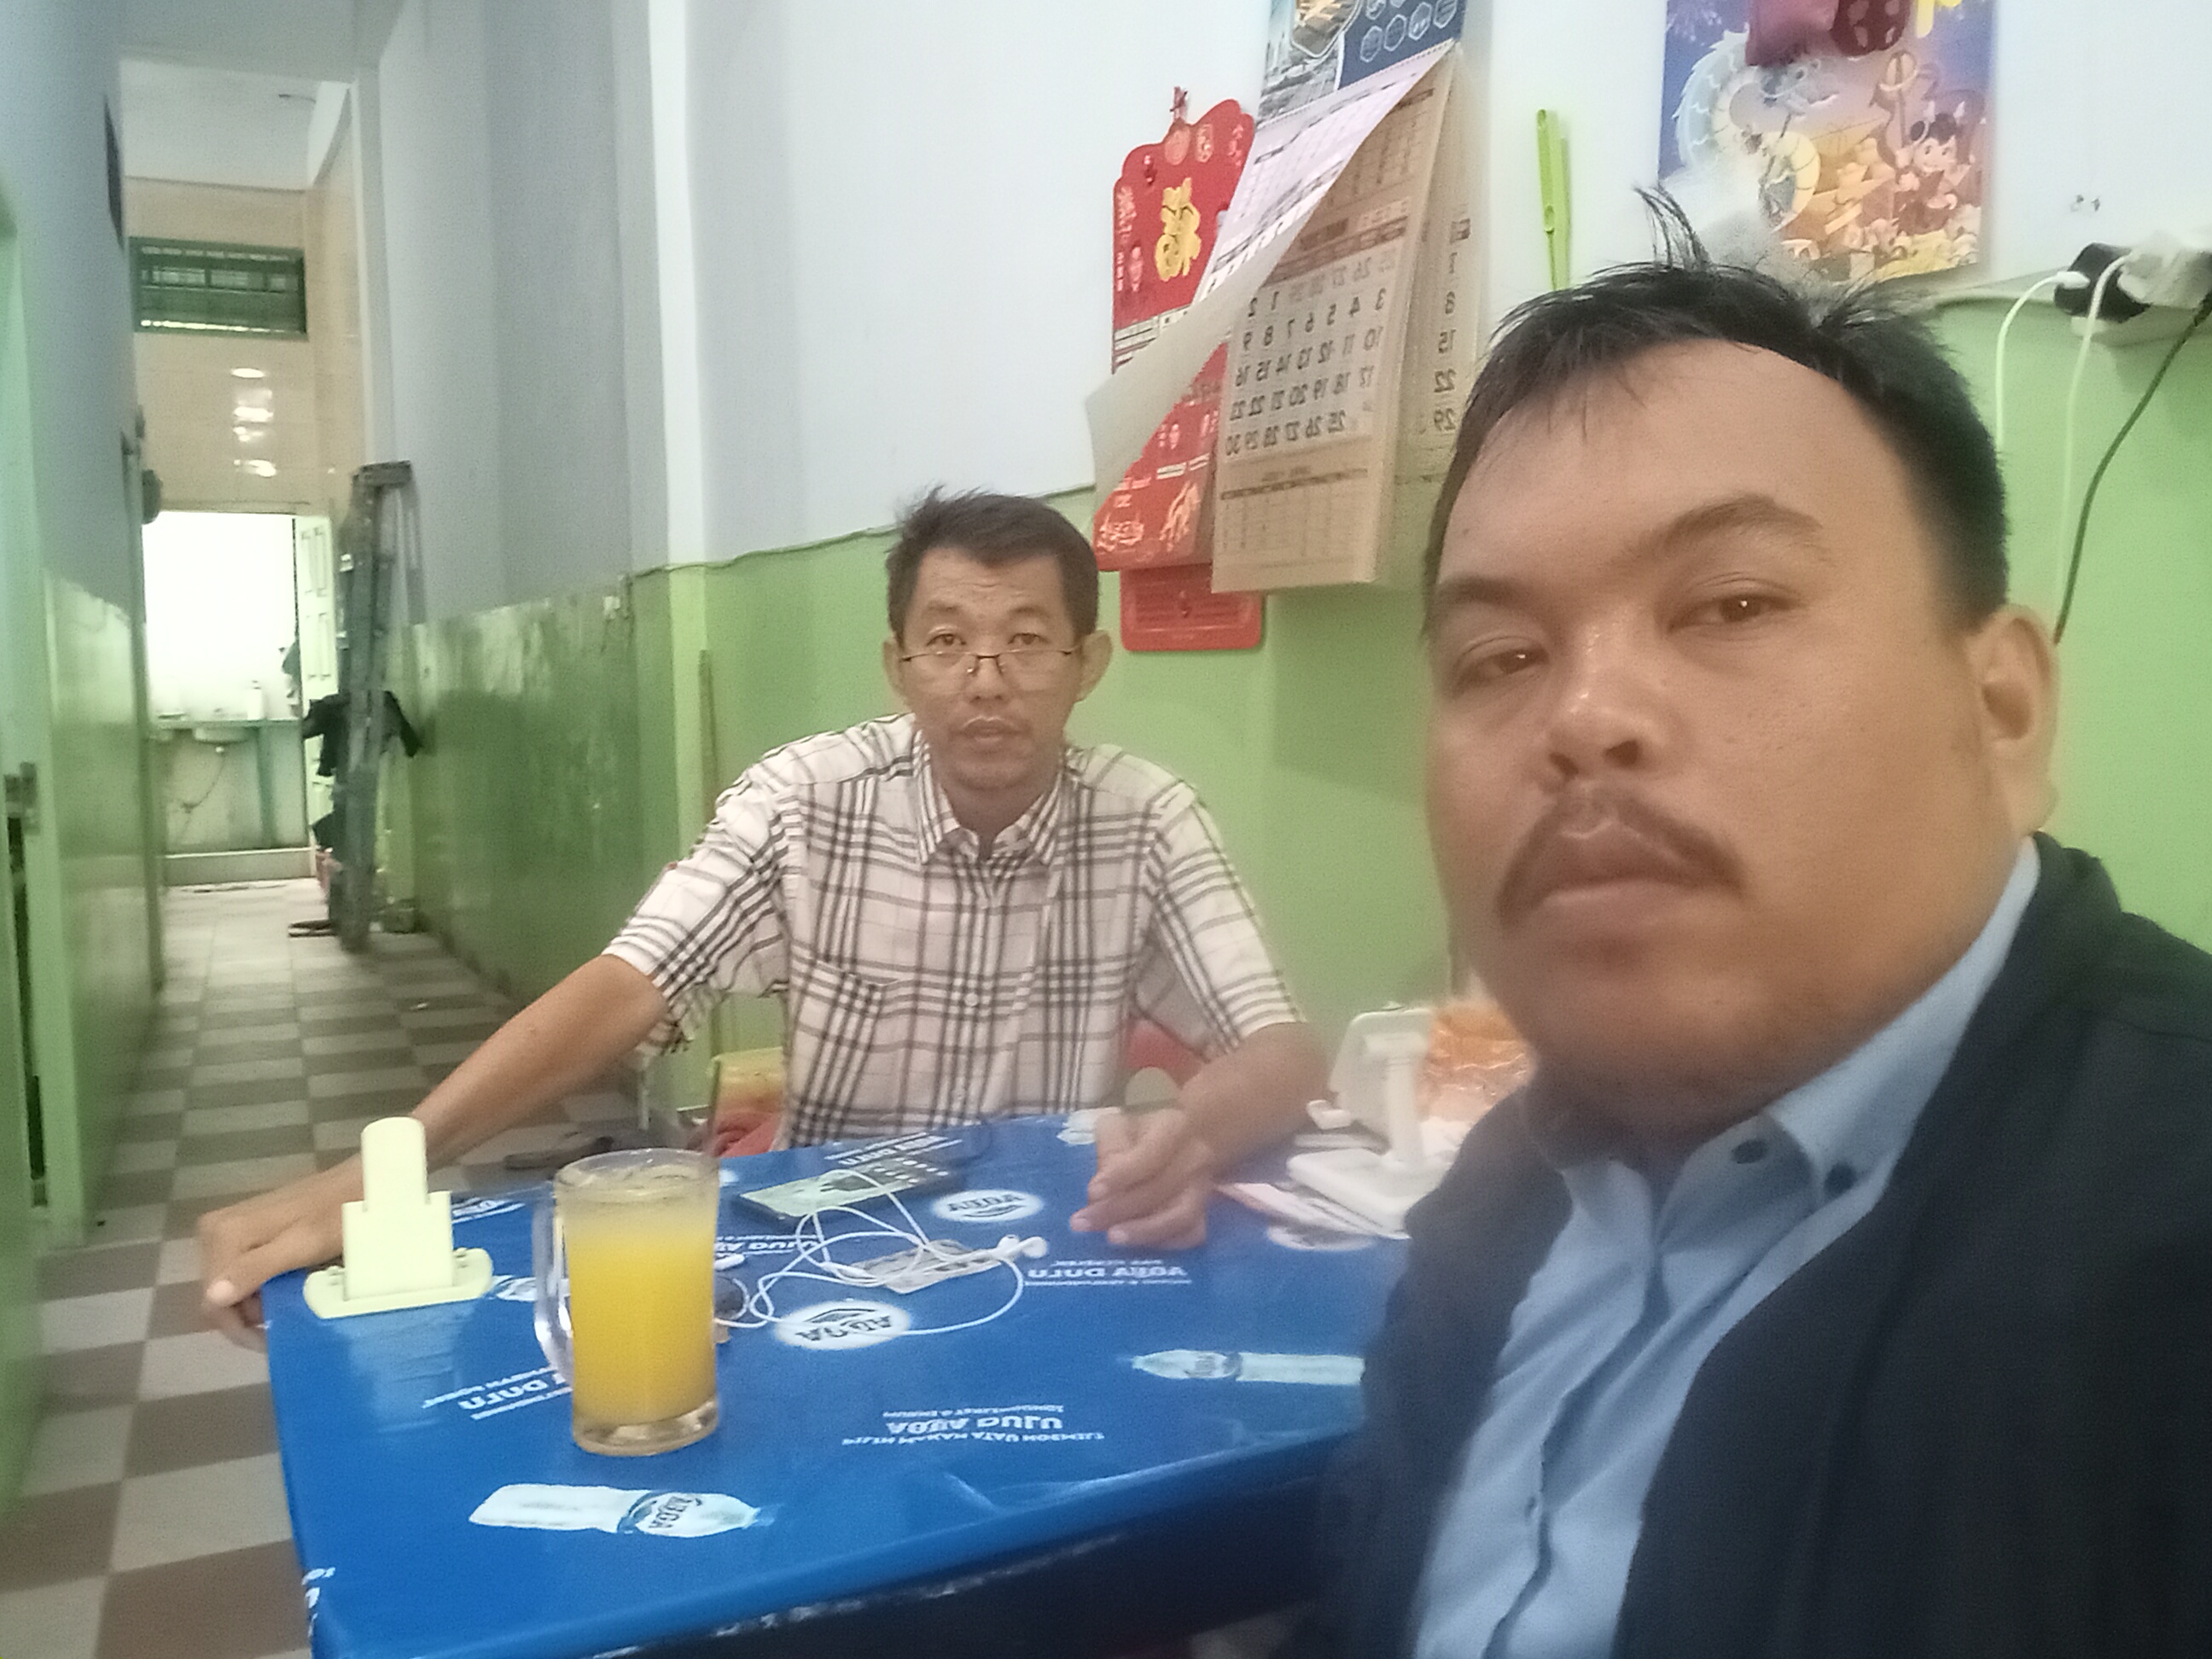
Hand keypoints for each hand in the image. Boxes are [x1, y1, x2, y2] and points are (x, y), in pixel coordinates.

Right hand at [197, 1161, 359, 1347]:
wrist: (357, 1184)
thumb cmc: (336, 1216)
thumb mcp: (301, 1246)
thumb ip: (256, 1269)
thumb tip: (213, 1297)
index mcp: (223, 1234)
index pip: (212, 1300)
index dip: (237, 1328)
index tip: (268, 1342)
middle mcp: (215, 1229)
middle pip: (217, 1293)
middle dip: (245, 1316)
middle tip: (282, 1324)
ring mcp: (227, 1228)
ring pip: (228, 1285)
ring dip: (253, 1304)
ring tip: (286, 1308)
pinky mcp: (243, 1230)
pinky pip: (239, 1271)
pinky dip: (258, 1287)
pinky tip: (283, 1290)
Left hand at [1070, 1106, 1216, 1250]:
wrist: (1193, 1137)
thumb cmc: (1147, 1132)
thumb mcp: (1122, 1124)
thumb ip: (1109, 1149)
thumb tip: (1098, 1189)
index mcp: (1174, 1130)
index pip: (1150, 1155)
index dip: (1122, 1176)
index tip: (1093, 1192)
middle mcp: (1194, 1160)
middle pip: (1160, 1189)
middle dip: (1118, 1209)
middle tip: (1082, 1223)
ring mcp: (1203, 1189)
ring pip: (1181, 1217)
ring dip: (1143, 1232)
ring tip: (1111, 1239)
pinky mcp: (1203, 1212)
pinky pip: (1190, 1234)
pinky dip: (1164, 1244)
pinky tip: (1136, 1248)